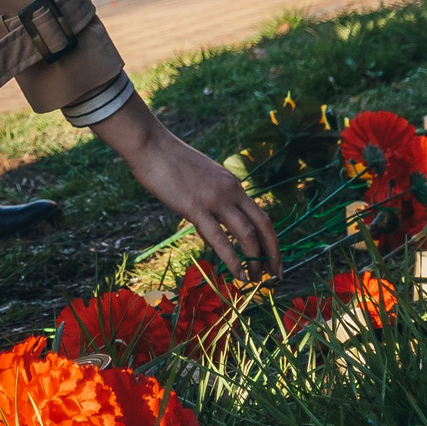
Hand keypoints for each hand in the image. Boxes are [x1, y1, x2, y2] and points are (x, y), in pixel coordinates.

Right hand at [91, 97, 280, 277]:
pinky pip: (220, 238)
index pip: (262, 216)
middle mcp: (231, 191)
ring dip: (255, 259)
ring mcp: (214, 199)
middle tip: (276, 275)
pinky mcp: (195, 207)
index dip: (272, 240)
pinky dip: (233, 259)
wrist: (151, 145)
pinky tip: (238, 274)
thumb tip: (215, 229)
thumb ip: (213, 201)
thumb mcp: (201, 179)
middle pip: (263, 226)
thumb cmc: (169, 162)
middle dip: (273, 253)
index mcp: (232, 184)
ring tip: (255, 280)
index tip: (275, 259)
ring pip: (247, 234)